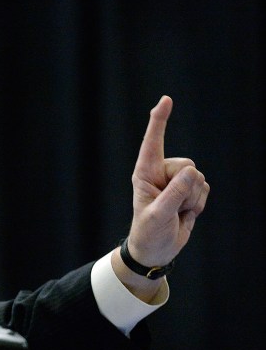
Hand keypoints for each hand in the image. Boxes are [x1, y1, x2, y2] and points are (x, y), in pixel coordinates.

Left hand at [127, 96, 209, 267]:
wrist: (156, 250)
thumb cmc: (149, 232)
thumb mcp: (158, 214)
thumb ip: (174, 194)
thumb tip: (192, 173)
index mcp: (145, 173)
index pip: (153, 142)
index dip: (160, 121)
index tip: (166, 100)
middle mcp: (161, 173)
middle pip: (187, 166)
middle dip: (185, 189)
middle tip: (171, 208)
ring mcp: (176, 181)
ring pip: (199, 179)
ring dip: (192, 199)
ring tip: (176, 212)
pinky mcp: (189, 191)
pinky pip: (205, 189)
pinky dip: (199, 204)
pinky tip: (185, 213)